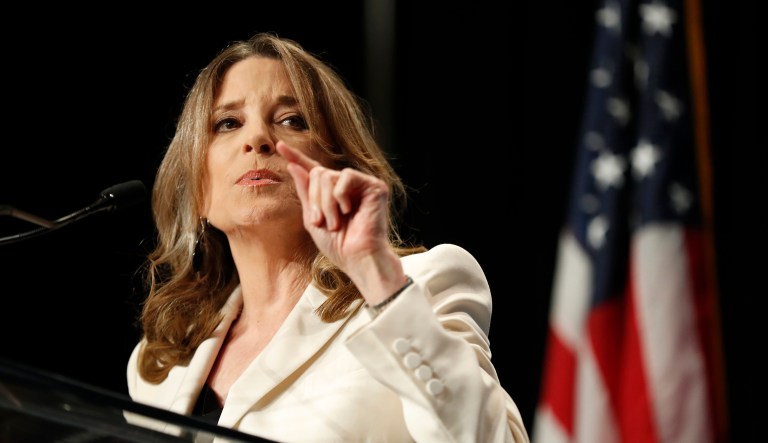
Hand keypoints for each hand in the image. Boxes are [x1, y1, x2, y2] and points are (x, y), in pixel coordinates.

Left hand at [277, 141, 405, 302]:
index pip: (312, 170)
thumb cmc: (338, 245)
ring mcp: (361, 185)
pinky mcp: (374, 186)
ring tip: (335, 222)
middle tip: (322, 222)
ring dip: (326, 202)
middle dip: (314, 199)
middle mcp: (347, 186)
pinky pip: (346, 176)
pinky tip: (348, 210)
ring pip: (328, 175)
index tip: (279, 146)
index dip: (296, 157)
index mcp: (332, 194)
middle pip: (317, 173)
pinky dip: (340, 195)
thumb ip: (305, 193)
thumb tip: (294, 167)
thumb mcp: (312, 219)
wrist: (357, 259)